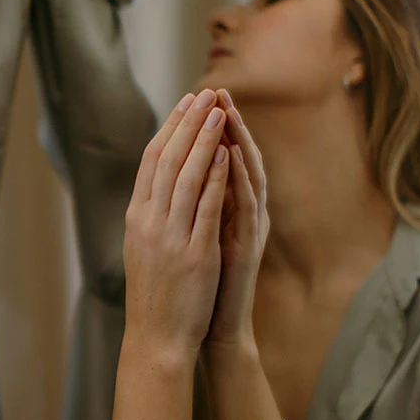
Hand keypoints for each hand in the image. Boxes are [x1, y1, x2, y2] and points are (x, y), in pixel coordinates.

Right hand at [122, 89, 229, 358]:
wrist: (156, 338)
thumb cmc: (154, 296)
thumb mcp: (142, 249)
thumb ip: (151, 216)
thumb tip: (158, 187)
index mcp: (136, 219)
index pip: (151, 162)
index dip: (169, 129)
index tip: (186, 104)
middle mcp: (148, 222)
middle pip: (167, 161)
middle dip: (188, 124)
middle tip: (205, 93)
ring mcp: (170, 237)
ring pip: (186, 176)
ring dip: (204, 140)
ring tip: (219, 111)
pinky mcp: (194, 253)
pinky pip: (206, 207)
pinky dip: (216, 177)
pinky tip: (227, 154)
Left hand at [203, 90, 268, 353]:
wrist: (211, 329)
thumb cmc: (199, 286)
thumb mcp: (191, 239)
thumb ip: (191, 209)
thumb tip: (171, 182)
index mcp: (223, 210)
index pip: (216, 160)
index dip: (206, 130)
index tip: (194, 99)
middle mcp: (240, 214)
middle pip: (235, 158)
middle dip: (226, 124)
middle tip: (217, 91)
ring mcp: (247, 228)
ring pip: (246, 175)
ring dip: (238, 142)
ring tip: (227, 112)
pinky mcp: (248, 246)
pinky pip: (245, 206)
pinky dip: (239, 179)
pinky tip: (233, 157)